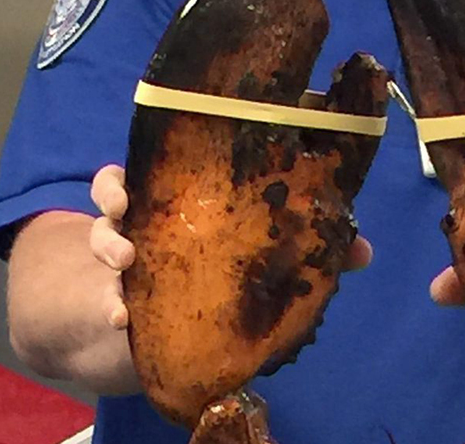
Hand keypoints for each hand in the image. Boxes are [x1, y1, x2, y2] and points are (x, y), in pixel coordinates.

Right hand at [89, 164, 375, 329]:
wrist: (166, 333)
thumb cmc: (227, 273)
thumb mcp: (269, 258)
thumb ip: (313, 252)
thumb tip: (365, 253)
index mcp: (192, 190)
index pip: (177, 152)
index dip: (177, 137)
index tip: (188, 131)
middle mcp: (154, 209)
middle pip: (124, 179)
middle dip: (119, 187)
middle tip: (127, 202)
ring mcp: (127, 247)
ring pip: (102, 225)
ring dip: (107, 239)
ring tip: (124, 260)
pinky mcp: (110, 290)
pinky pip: (99, 288)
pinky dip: (107, 301)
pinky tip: (121, 314)